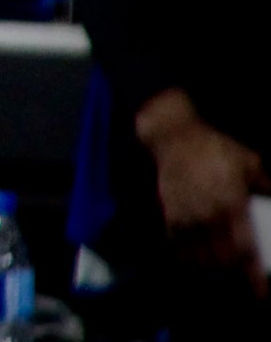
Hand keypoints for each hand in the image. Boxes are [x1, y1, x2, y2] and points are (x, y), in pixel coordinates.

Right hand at [140, 90, 270, 296]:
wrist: (175, 139)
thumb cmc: (216, 148)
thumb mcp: (250, 163)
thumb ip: (265, 186)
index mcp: (231, 204)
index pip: (245, 250)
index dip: (252, 275)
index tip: (260, 292)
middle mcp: (207, 216)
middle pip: (222, 261)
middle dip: (235, 277)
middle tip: (246, 284)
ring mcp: (186, 217)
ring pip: (200, 259)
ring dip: (214, 271)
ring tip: (225, 276)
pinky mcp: (171, 216)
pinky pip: (180, 249)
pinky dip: (191, 260)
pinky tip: (201, 263)